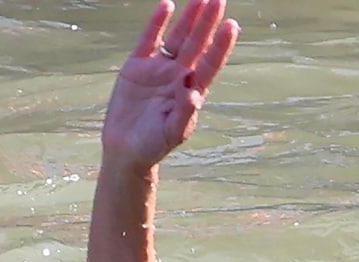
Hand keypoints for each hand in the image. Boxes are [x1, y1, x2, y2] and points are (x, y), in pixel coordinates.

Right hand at [101, 0, 239, 170]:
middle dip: (208, 23)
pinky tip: (167, 6)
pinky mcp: (137, 66)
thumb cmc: (154, 145)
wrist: (126, 149)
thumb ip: (184, 111)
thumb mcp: (172, 132)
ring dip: (189, 19)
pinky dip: (157, 23)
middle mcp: (179, 75)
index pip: (210, 63)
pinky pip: (150, 40)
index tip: (231, 26)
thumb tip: (192, 89)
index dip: (221, 46)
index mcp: (192, 91)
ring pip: (177, 38)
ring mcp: (159, 69)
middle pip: (197, 44)